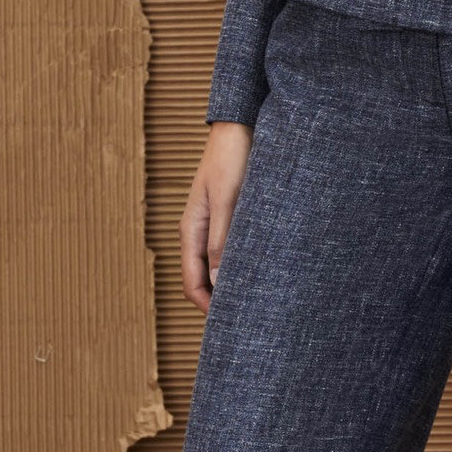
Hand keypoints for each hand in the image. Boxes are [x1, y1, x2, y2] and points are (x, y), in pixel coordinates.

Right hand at [181, 122, 254, 311]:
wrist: (240, 125)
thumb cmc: (232, 159)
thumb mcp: (228, 200)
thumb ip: (222, 241)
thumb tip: (218, 283)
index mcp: (191, 230)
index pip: (191, 283)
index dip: (207, 308)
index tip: (229, 326)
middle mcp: (198, 231)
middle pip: (203, 279)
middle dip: (219, 301)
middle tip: (247, 320)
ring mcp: (212, 223)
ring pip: (216, 265)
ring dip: (231, 283)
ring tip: (257, 300)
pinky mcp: (228, 215)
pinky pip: (229, 249)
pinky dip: (239, 264)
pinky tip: (260, 269)